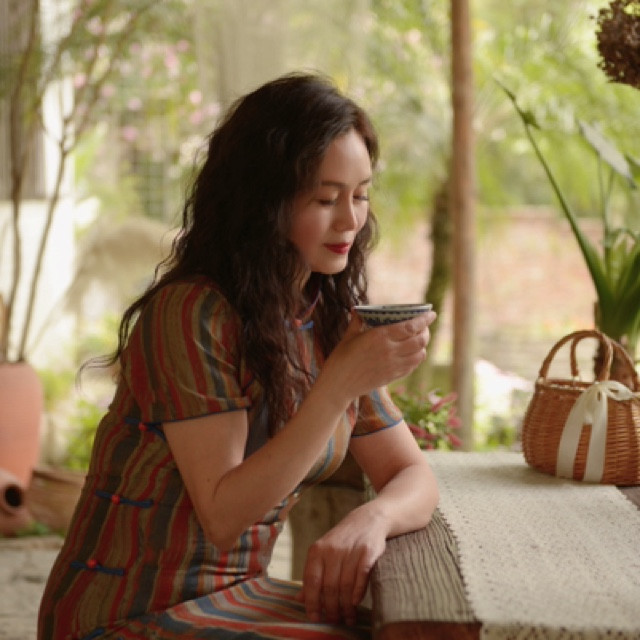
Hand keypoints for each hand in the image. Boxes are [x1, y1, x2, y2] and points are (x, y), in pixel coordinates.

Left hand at [296, 505, 386, 625]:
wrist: (367, 520)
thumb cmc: (342, 541)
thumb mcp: (323, 553)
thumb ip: (313, 574)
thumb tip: (299, 598)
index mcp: (317, 550)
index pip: (311, 580)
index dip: (312, 601)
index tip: (314, 617)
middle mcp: (332, 549)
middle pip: (329, 586)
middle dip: (331, 608)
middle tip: (334, 620)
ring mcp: (350, 550)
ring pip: (345, 584)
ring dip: (346, 606)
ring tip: (348, 617)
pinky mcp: (368, 551)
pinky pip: (361, 576)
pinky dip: (358, 591)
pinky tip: (356, 602)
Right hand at [319, 309, 435, 403]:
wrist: (338, 384)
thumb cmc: (340, 358)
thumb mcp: (349, 335)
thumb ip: (358, 321)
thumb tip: (358, 309)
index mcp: (380, 336)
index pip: (411, 326)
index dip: (425, 319)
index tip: (432, 314)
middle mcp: (390, 350)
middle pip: (420, 340)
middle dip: (426, 332)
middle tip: (425, 327)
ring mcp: (393, 365)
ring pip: (420, 354)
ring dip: (423, 346)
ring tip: (420, 340)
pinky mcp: (393, 377)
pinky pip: (412, 366)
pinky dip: (417, 358)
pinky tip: (413, 354)